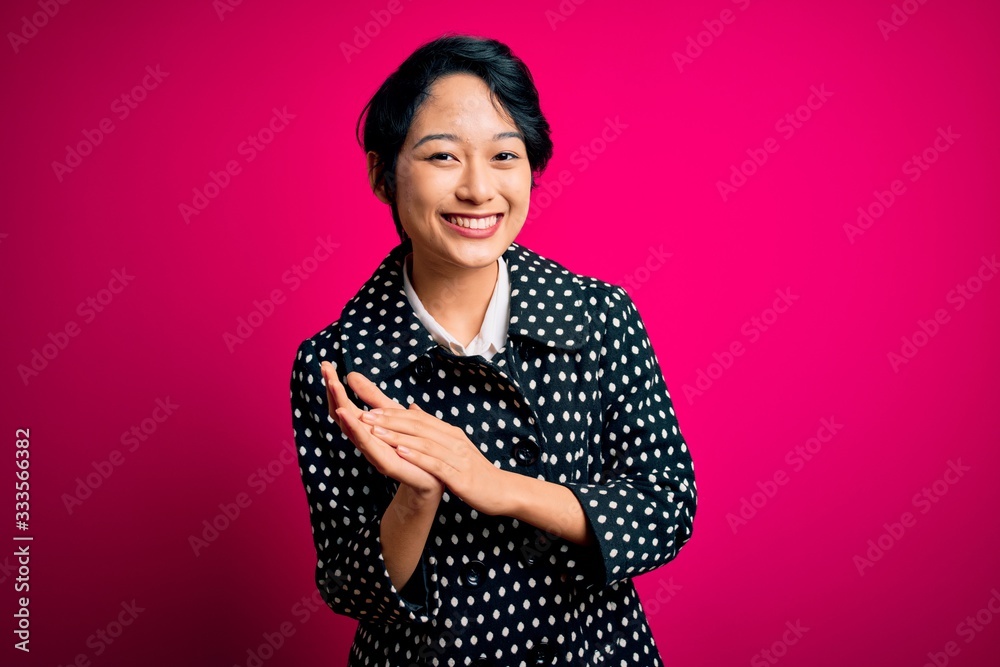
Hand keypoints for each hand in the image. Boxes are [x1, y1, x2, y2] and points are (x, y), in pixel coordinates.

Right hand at [320, 361, 441, 495]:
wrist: (435, 476)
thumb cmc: (412, 444)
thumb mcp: (392, 413)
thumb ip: (372, 397)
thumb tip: (352, 375)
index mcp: (365, 427)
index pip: (344, 404)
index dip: (334, 386)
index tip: (325, 364)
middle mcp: (365, 439)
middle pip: (342, 413)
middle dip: (333, 391)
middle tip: (324, 368)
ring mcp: (373, 451)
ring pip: (351, 427)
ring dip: (341, 405)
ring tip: (332, 386)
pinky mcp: (386, 463)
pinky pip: (368, 444)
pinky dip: (356, 428)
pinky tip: (346, 413)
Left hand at [357, 401, 510, 515]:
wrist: (502, 490)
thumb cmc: (475, 470)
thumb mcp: (454, 446)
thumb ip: (433, 428)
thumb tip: (413, 407)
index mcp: (450, 433)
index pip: (418, 418)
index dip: (394, 413)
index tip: (370, 409)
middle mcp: (453, 441)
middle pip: (418, 426)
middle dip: (390, 420)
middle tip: (366, 415)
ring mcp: (457, 458)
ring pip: (424, 443)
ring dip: (399, 436)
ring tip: (376, 432)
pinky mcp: (460, 477)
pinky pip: (436, 464)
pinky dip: (418, 457)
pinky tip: (401, 453)